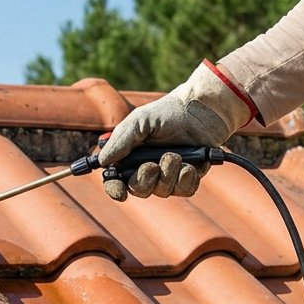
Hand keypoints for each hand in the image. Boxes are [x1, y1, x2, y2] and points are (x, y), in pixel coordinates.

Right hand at [100, 61, 254, 200]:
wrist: (201, 110)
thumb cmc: (168, 112)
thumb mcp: (139, 121)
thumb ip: (120, 141)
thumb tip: (102, 161)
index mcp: (131, 155)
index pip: (117, 180)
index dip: (115, 189)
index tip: (120, 193)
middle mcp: (149, 167)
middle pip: (139, 190)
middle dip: (145, 180)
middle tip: (152, 165)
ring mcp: (170, 173)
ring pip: (163, 191)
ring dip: (168, 174)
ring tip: (176, 156)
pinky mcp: (190, 176)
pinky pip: (185, 190)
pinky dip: (186, 179)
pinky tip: (189, 165)